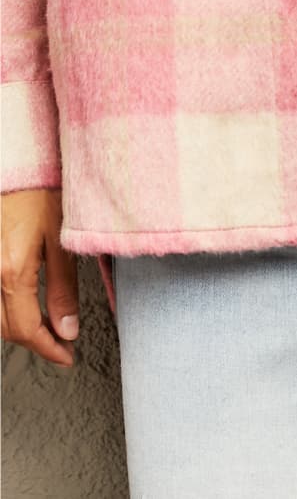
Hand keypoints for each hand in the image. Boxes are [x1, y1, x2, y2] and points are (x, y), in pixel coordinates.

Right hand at [1, 188, 78, 367]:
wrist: (17, 163)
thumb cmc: (40, 192)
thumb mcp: (61, 240)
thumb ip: (63, 289)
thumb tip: (66, 330)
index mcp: (11, 272)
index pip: (25, 330)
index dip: (47, 349)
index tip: (66, 357)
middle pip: (5, 328)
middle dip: (33, 340)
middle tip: (60, 343)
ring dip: (17, 325)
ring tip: (44, 326)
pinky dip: (6, 306)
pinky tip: (22, 302)